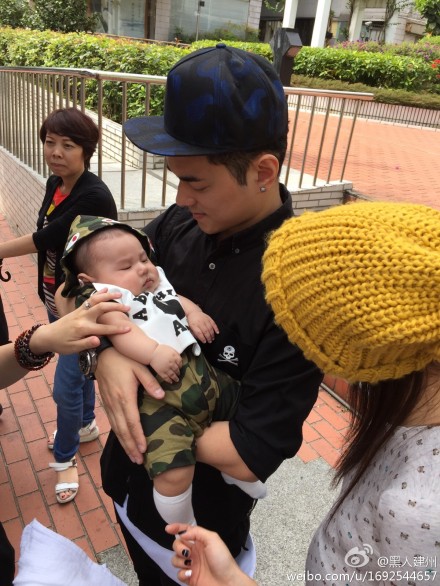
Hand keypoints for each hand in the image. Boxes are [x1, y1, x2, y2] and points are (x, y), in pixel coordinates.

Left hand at [29, 290, 131, 354]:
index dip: (117, 329)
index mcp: (83, 328)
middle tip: (128, 308)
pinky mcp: (78, 309)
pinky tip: (106, 289)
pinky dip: (98, 293)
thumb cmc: (61, 344)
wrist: (47, 336)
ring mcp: (80, 311)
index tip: (128, 329)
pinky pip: (90, 299)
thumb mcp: (73, 348)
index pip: (103, 329)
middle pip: (101, 308)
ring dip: (108, 296)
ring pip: (96, 300)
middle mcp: (82, 317)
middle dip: (115, 307)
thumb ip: (86, 343)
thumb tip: (98, 340)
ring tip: (120, 293)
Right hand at [96, 348, 164, 463]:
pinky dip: (119, 435)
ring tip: (133, 457)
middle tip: (139, 461)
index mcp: (125, 396)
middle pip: (123, 430)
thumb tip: (161, 396)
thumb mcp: (140, 367)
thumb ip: (150, 382)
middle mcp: (115, 404)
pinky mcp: (106, 403)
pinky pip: (112, 423)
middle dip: (131, 447)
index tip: (144, 449)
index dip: (138, 436)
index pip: (132, 421)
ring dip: (124, 444)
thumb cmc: (124, 359)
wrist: (102, 355)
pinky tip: (124, 442)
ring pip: (116, 429)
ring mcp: (109, 405)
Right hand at [150, 344, 181, 382]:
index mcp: (175, 357)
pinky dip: (169, 380)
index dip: (180, 365)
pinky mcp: (161, 372)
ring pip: (173, 375)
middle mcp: (172, 363)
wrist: (151, 352)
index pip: (180, 362)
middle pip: (177, 369)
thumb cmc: (160, 349)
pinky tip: (170, 382)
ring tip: (177, 380)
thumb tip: (178, 358)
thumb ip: (175, 354)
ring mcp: (167, 368)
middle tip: (179, 374)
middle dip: (178, 372)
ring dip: (175, 378)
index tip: (179, 367)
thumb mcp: (170, 349)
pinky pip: (166, 377)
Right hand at [166, 523, 255, 585]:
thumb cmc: (222, 559)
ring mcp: (191, 565)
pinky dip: (183, 573)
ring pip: (175, 559)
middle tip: (188, 553)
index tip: (168, 529)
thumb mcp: (213, 539)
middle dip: (179, 547)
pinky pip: (178, 574)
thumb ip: (197, 532)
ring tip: (190, 564)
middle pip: (177, 545)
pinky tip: (191, 574)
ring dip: (180, 561)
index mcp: (200, 541)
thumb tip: (182, 534)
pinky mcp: (189, 578)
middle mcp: (194, 552)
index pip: (186, 531)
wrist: (227, 583)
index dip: (176, 528)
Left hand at [187, 311, 218, 342]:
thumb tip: (199, 339)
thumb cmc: (192, 320)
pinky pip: (213, 324)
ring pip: (210, 328)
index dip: (202, 338)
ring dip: (212, 334)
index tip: (204, 341)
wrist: (193, 312)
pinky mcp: (209, 318)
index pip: (199, 333)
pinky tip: (217, 332)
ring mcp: (205, 320)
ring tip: (212, 338)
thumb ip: (194, 333)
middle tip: (210, 341)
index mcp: (194, 325)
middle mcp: (200, 322)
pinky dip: (216, 328)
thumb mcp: (190, 327)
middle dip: (208, 337)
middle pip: (205, 331)